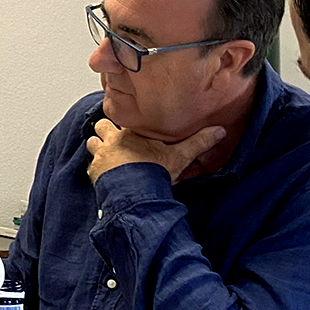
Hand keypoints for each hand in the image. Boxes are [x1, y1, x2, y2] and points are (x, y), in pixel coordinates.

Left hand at [85, 117, 225, 183]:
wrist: (137, 194)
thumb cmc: (155, 172)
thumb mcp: (180, 155)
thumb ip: (198, 142)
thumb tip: (219, 131)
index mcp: (131, 131)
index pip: (122, 116)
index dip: (124, 120)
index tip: (128, 123)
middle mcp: (112, 140)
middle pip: (101, 126)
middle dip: (105, 131)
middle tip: (115, 138)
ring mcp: (101, 156)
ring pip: (92, 143)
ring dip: (98, 148)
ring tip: (108, 154)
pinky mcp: (95, 172)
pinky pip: (90, 166)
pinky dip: (96, 168)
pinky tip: (104, 174)